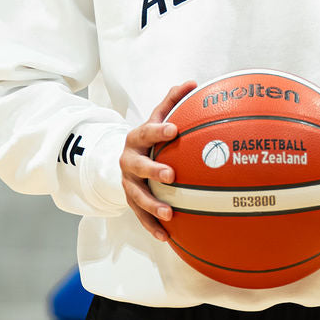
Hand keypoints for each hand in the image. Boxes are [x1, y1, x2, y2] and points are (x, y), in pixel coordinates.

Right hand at [119, 82, 195, 241]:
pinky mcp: (130, 201)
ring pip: (137, 195)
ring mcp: (128, 183)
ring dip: (152, 205)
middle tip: (171, 175)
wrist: (126, 159)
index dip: (158, 130)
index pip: (146, 132)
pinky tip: (167, 237)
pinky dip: (152, 226)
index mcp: (136, 139)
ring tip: (169, 213)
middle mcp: (128, 161)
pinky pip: (140, 216)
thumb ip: (173, 101)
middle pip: (138, 166)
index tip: (174, 129)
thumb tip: (194, 82)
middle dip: (153, 170)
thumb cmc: (150, 137)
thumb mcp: (158, 117)